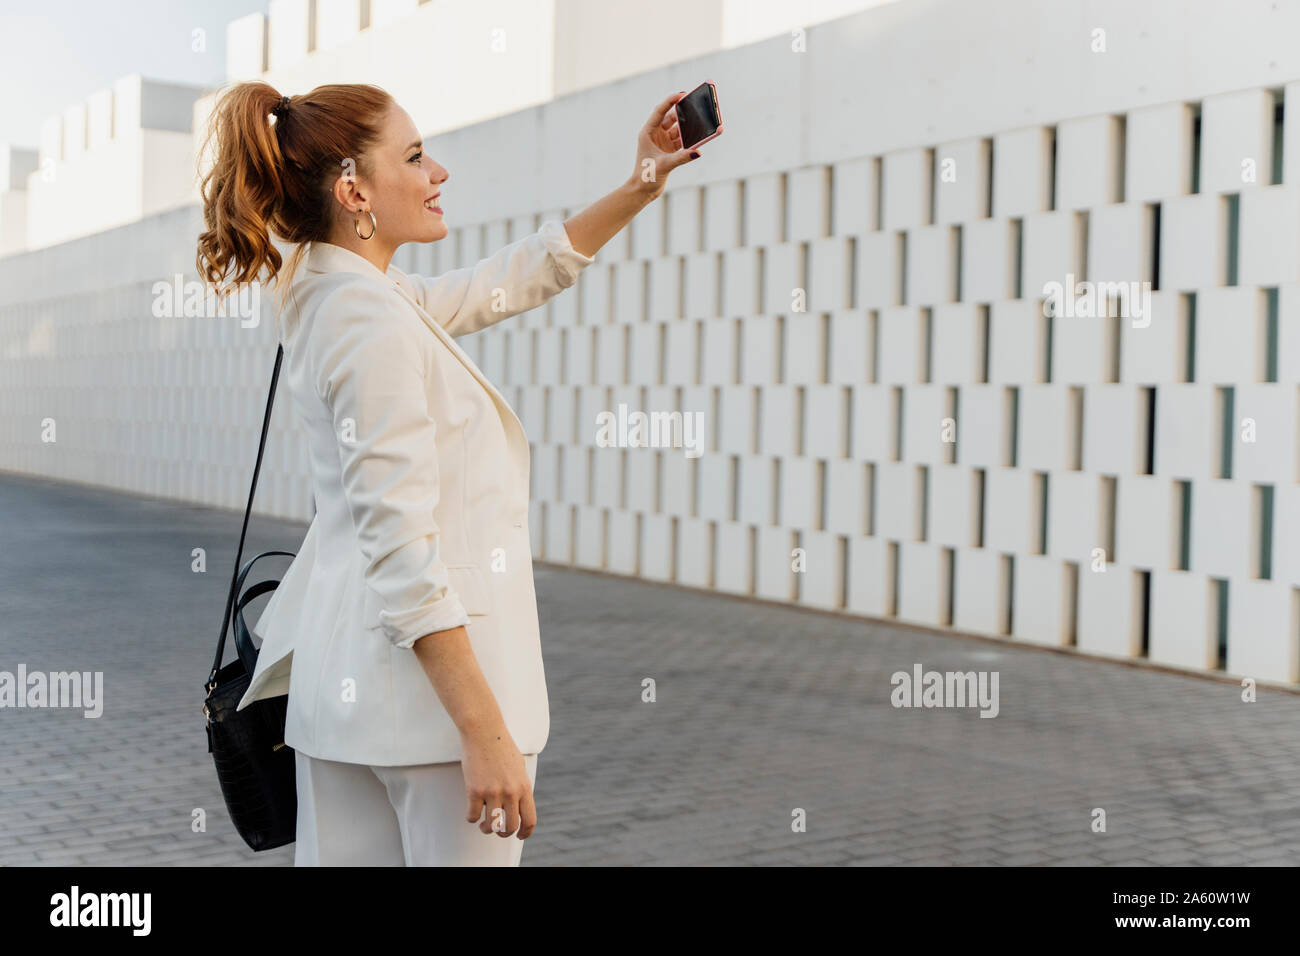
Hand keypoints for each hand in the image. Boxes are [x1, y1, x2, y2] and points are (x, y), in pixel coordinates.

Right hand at [460, 724, 536, 838]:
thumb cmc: (501, 747)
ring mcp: (493, 792)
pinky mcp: (475, 790)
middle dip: (503, 834)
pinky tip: (472, 812)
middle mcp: (510, 792)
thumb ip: (520, 787)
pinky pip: (473, 816)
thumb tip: (519, 805)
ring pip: (491, 826)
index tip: (519, 836)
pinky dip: (471, 818)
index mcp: (524, 787)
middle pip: (510, 827)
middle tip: (497, 829)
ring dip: (486, 829)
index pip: (530, 819)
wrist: (484, 731)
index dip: (525, 833)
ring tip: (483, 824)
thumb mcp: (519, 767)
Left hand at [629, 91, 700, 199]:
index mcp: (648, 132)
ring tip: (701, 122)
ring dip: (689, 127)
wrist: (643, 191)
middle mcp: (655, 135)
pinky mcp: (669, 151)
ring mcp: (663, 142)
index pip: (660, 111)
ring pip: (678, 129)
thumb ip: (681, 158)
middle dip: (683, 112)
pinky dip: (690, 139)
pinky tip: (700, 137)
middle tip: (695, 104)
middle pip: (671, 117)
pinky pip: (682, 141)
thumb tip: (697, 152)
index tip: (682, 94)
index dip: (671, 101)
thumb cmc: (646, 177)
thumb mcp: (664, 165)